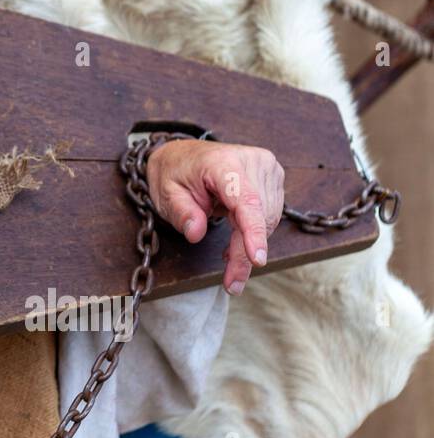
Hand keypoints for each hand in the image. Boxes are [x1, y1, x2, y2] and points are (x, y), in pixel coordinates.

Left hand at [145, 139, 284, 296]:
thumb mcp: (165, 194)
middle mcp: (252, 161)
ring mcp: (266, 167)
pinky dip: (254, 233)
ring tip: (228, 257)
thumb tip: (195, 234)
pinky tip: (238, 242)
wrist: (183, 154)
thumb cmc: (174, 173)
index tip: (257, 260)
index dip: (253, 232)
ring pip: (268, 219)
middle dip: (245, 252)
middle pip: (258, 216)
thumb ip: (181, 213)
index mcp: (223, 162)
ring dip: (250, 244)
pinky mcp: (272, 177)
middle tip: (231, 282)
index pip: (246, 200)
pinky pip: (269, 214)